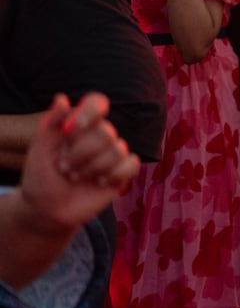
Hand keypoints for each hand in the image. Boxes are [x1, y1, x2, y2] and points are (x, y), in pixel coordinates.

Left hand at [19, 94, 140, 232]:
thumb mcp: (39, 149)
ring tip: (76, 177)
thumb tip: (62, 98)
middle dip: (81, 153)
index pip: (97, 103)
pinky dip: (113, 175)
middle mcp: (99, 136)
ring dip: (92, 168)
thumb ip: (51, 123)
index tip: (70, 129)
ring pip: (118, 150)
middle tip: (64, 167)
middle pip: (106, 132)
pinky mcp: (123, 172)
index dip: (89, 112)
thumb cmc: (41, 177)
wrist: (47, 209)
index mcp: (80, 125)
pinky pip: (131, 164)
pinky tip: (99, 183)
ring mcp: (112, 154)